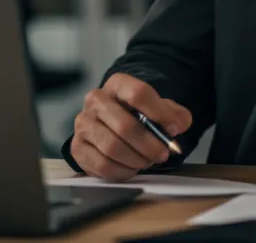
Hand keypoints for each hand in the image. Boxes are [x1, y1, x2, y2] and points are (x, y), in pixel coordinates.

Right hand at [70, 73, 192, 181]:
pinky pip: (102, 165)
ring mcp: (84, 123)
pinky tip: (131, 167)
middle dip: (149, 145)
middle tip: (162, 154)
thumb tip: (177, 125)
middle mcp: (96, 99)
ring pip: (112, 147)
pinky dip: (122, 171)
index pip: (138, 94)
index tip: (173, 130)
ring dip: (136, 160)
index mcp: (117, 85)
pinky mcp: (78, 146)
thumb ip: (175, 114)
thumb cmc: (137, 117)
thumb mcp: (159, 110)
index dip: (159, 114)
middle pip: (125, 125)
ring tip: (146, 161)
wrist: (112, 125)